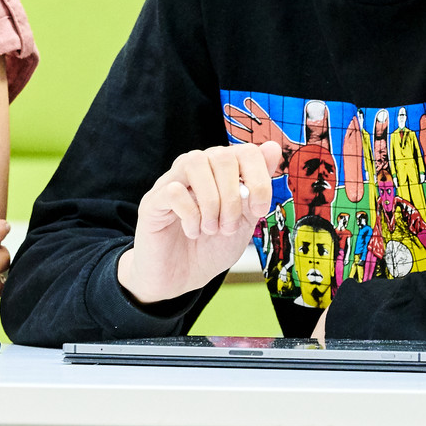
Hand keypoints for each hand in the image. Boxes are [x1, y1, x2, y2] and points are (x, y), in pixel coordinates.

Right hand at [116, 142, 282, 307]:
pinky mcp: (153, 201)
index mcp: (220, 172)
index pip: (246, 151)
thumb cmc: (210, 248)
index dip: (259, 179)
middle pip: (222, 156)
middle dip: (233, 196)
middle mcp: (196, 170)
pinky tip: (192, 231)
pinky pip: (173, 190)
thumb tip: (272, 147)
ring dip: (211, 201)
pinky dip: (191, 214)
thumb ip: (256, 187)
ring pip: (194, 163)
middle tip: (229, 226)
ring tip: (211, 228)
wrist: (182, 279)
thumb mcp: (244, 220)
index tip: (258, 210)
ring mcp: (171, 181)